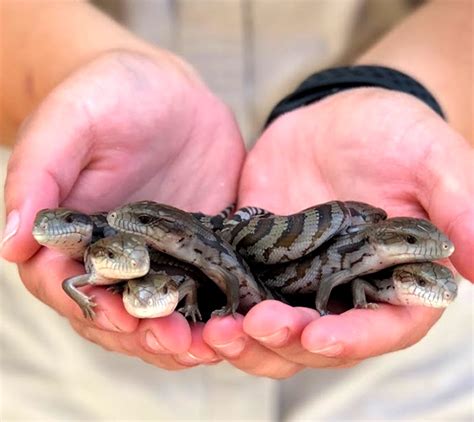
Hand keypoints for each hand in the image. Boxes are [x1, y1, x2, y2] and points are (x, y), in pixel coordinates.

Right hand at [1, 50, 245, 368]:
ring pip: (161, 312)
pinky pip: (203, 291)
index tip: (121, 318)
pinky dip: (214, 312)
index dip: (90, 307)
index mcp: (69, 236)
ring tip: (208, 344)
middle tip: (177, 341)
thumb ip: (39, 174)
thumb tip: (12, 244)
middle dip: (144, 333)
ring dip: (181, 336)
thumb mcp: (72, 120)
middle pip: (117, 313)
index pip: (65, 286)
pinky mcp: (196, 252)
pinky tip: (235, 320)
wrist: (167, 93)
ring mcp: (158, 258)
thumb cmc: (110, 95)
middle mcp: (111, 257)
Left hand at [203, 87, 473, 377]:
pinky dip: (221, 310)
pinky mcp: (259, 264)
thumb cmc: (392, 132)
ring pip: (274, 332)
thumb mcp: (430, 157)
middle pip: (319, 342)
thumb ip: (460, 205)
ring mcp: (298, 281)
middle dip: (287, 342)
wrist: (332, 117)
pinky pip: (238, 298)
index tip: (319, 335)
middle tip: (255, 324)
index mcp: (395, 279)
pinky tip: (200, 308)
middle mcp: (346, 291)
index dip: (354, 340)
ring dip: (247, 340)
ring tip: (218, 328)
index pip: (383, 328)